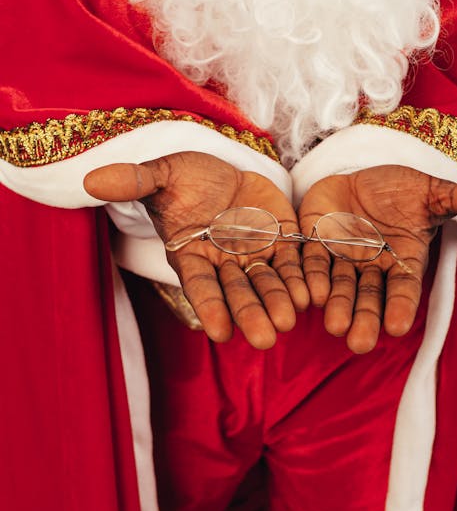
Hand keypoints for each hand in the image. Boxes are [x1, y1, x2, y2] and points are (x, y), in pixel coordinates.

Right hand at [84, 151, 308, 348]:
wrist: (221, 171)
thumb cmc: (185, 178)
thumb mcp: (162, 175)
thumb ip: (135, 181)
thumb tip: (92, 181)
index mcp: (192, 255)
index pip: (200, 286)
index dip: (210, 307)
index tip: (219, 332)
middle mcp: (224, 263)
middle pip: (238, 293)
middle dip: (251, 314)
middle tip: (264, 339)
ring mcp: (254, 255)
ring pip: (267, 283)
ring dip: (278, 302)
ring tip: (289, 323)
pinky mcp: (282, 242)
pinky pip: (292, 263)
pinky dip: (301, 279)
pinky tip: (311, 296)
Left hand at [299, 165, 456, 352]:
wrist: (358, 176)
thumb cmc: (399, 190)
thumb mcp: (433, 193)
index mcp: (401, 260)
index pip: (403, 289)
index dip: (399, 307)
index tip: (396, 328)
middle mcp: (371, 267)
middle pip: (369, 298)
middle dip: (365, 319)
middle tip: (359, 344)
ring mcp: (342, 259)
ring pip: (340, 287)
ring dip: (337, 307)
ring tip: (335, 327)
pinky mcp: (314, 245)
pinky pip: (311, 264)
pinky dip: (311, 279)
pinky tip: (311, 296)